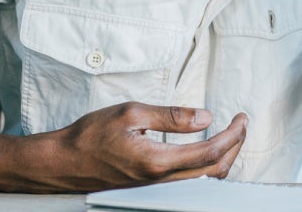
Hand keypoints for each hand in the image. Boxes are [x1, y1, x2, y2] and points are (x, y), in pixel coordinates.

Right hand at [39, 102, 246, 190]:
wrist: (59, 163)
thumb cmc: (89, 136)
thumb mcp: (131, 113)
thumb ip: (172, 116)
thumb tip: (206, 118)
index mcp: (157, 161)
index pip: (211, 152)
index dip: (233, 135)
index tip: (242, 117)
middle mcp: (160, 180)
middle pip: (214, 171)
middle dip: (235, 147)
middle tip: (241, 124)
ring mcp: (155, 188)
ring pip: (203, 180)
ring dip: (223, 157)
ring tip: (230, 134)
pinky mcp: (149, 188)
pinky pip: (188, 182)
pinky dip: (206, 166)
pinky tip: (205, 150)